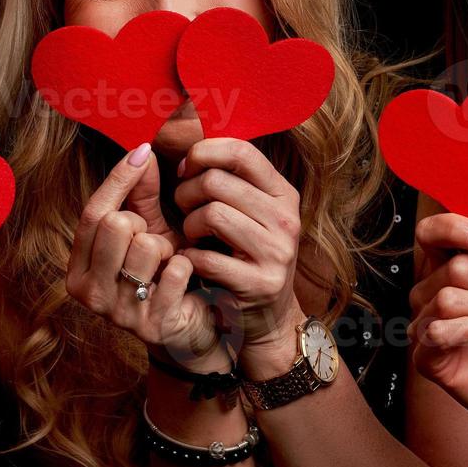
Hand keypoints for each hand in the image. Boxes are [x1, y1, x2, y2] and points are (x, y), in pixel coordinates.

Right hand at [66, 144, 222, 368]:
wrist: (191, 327)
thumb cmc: (163, 273)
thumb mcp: (148, 231)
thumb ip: (139, 195)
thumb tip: (141, 151)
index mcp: (79, 269)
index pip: (92, 213)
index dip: (118, 179)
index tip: (142, 153)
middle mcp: (89, 294)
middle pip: (115, 225)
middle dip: (143, 224)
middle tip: (154, 242)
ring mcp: (119, 313)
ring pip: (145, 246)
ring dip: (165, 248)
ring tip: (167, 263)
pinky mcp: (152, 325)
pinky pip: (175, 271)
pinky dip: (186, 266)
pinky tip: (185, 279)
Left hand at [173, 138, 303, 352]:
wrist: (266, 315)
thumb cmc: (243, 253)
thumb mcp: (245, 212)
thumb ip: (222, 178)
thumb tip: (182, 151)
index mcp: (283, 194)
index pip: (241, 152)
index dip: (203, 154)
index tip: (186, 170)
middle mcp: (286, 219)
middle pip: (217, 182)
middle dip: (187, 193)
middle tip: (183, 209)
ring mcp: (277, 252)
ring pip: (212, 214)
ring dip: (188, 225)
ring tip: (190, 235)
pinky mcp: (260, 283)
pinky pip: (206, 257)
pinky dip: (189, 257)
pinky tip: (192, 261)